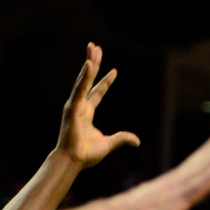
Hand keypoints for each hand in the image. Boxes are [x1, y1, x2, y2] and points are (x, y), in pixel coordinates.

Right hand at [57, 43, 139, 167]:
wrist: (74, 161)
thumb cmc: (86, 154)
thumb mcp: (109, 144)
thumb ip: (122, 139)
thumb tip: (137, 141)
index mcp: (87, 112)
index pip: (98, 92)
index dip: (106, 81)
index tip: (114, 70)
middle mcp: (80, 105)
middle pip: (88, 79)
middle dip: (93, 63)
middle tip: (95, 47)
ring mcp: (75, 105)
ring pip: (83, 80)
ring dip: (89, 63)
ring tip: (92, 48)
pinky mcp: (72, 108)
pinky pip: (80, 90)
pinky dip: (84, 77)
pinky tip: (89, 65)